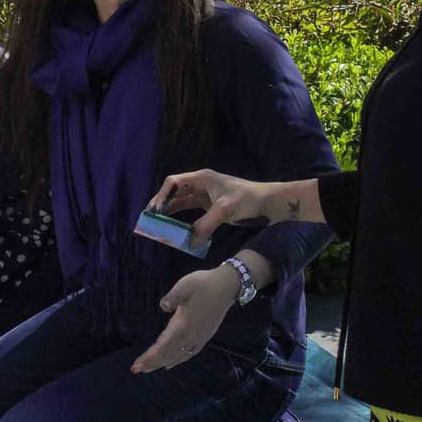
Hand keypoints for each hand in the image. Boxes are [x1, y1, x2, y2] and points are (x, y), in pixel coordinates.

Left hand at [130, 264, 238, 373]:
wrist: (226, 287)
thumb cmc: (203, 284)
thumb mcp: (185, 285)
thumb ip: (173, 296)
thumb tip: (163, 306)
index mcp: (183, 324)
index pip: (163, 346)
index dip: (150, 356)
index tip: (137, 364)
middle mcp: (191, 335)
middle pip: (169, 354)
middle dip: (152, 362)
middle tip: (136, 369)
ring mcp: (199, 337)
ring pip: (178, 356)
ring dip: (162, 363)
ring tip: (148, 369)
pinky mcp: (205, 336)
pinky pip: (189, 354)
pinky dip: (178, 361)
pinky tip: (171, 364)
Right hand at [148, 169, 274, 246]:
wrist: (271, 203)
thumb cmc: (248, 200)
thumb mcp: (225, 210)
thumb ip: (205, 226)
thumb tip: (188, 242)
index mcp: (202, 179)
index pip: (174, 182)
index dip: (162, 195)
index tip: (156, 210)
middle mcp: (201, 185)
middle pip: (175, 192)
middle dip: (162, 204)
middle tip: (150, 218)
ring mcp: (206, 196)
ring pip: (182, 203)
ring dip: (171, 212)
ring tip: (159, 223)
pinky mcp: (212, 207)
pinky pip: (193, 213)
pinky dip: (184, 220)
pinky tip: (178, 229)